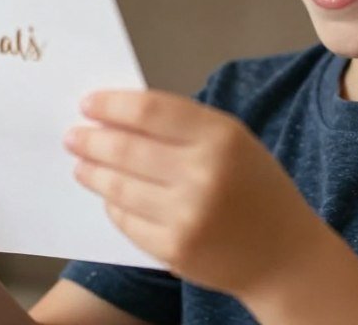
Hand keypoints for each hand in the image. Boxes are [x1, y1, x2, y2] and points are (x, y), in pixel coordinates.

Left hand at [64, 89, 323, 295]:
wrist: (284, 255)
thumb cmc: (255, 188)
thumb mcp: (233, 141)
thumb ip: (183, 125)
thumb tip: (119, 114)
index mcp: (221, 137)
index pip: (150, 110)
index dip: (112, 104)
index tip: (88, 103)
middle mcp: (204, 174)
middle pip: (127, 148)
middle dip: (91, 139)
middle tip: (73, 135)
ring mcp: (187, 216)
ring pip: (119, 186)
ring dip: (93, 172)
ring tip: (82, 164)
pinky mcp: (174, 249)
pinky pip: (126, 220)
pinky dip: (113, 204)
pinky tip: (109, 195)